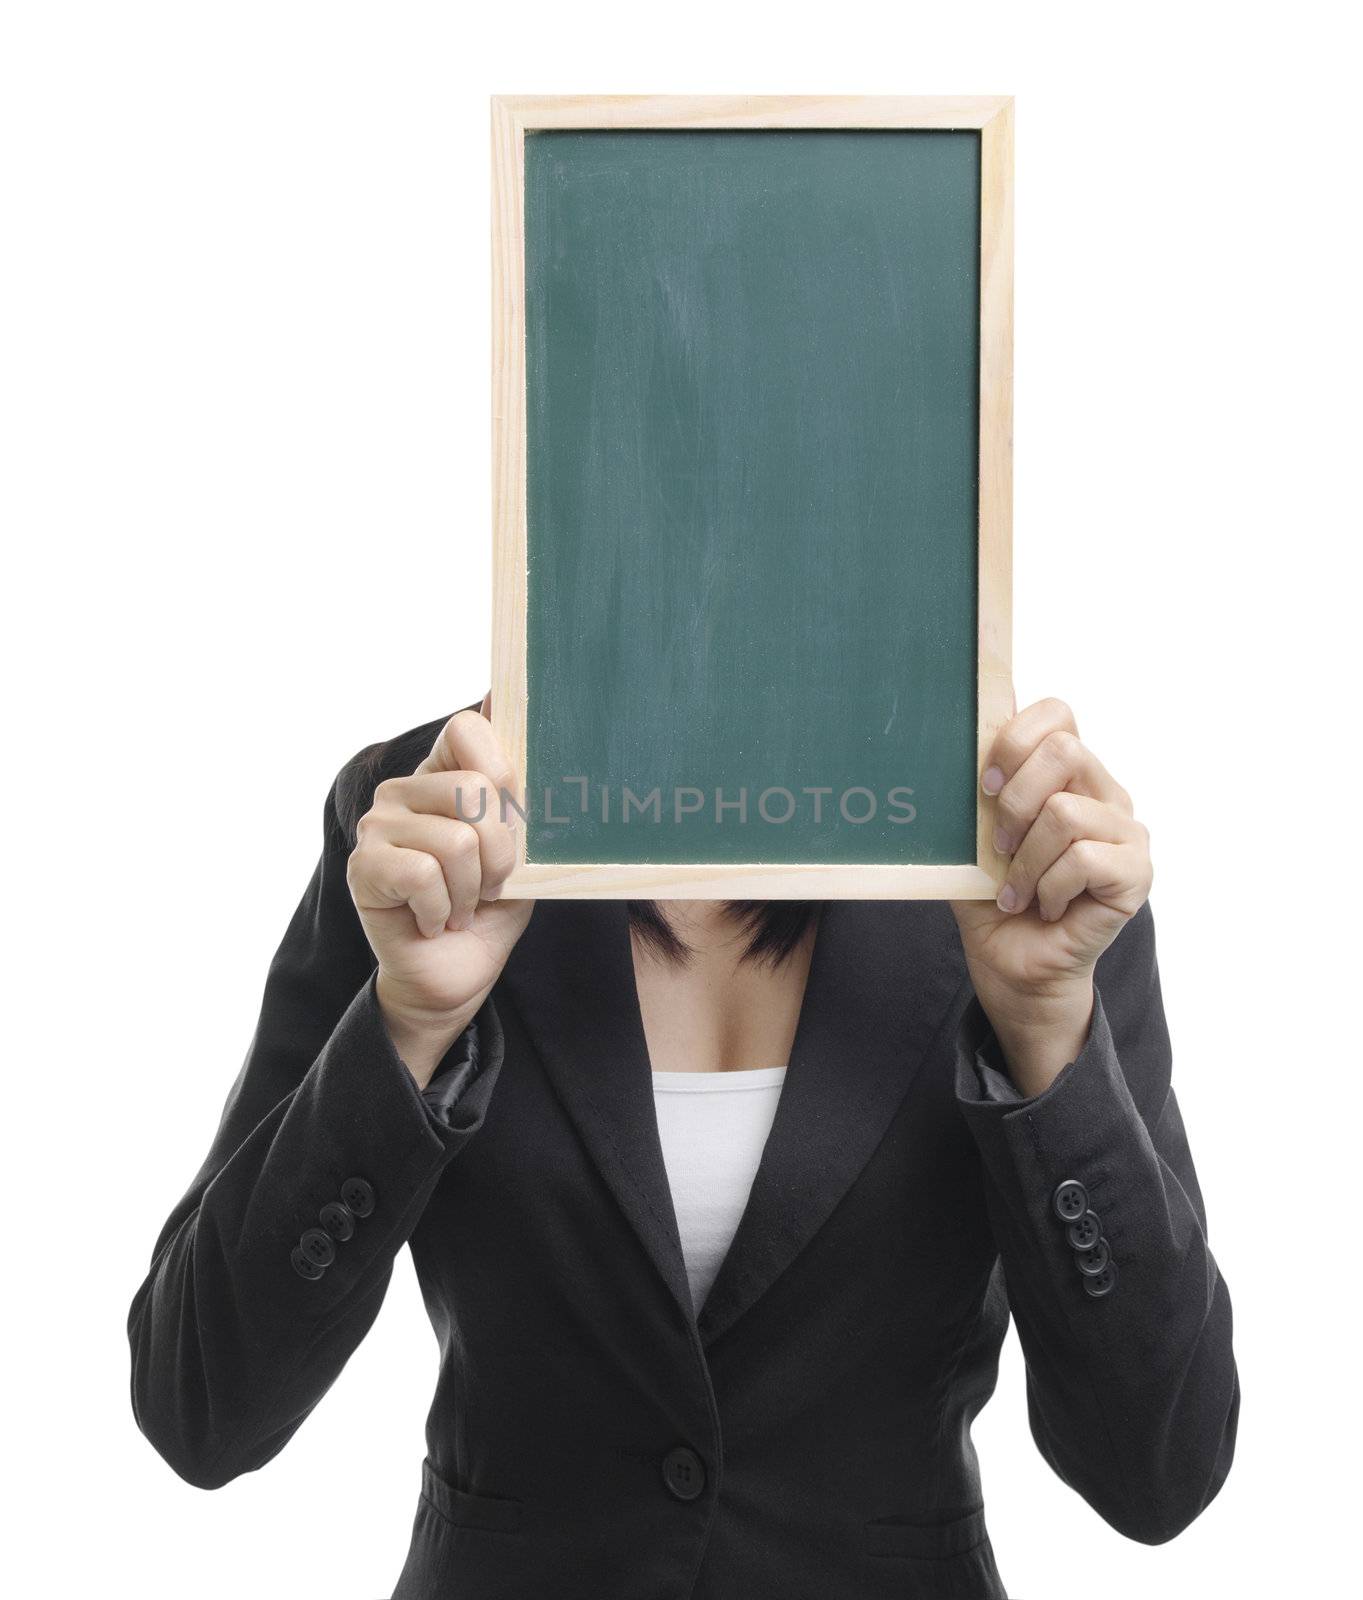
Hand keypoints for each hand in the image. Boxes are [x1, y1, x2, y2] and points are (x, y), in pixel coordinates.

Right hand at [346, 696, 532, 1085]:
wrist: (458, 976)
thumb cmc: (489, 907)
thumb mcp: (521, 848)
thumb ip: (516, 788)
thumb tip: (497, 696)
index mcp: (443, 774)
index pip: (467, 728)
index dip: (504, 770)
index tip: (514, 820)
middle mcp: (403, 790)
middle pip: (476, 790)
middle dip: (502, 853)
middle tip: (488, 885)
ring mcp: (377, 825)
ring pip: (456, 841)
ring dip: (472, 890)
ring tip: (461, 906)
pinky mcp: (362, 867)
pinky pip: (423, 874)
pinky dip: (443, 909)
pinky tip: (435, 920)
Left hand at [950, 697, 1152, 1095]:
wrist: (1012, 967)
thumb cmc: (994, 900)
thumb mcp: (972, 838)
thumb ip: (973, 793)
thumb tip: (944, 743)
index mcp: (1068, 774)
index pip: (1057, 713)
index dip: (1014, 739)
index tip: (984, 786)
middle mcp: (1105, 793)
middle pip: (1065, 749)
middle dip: (1015, 800)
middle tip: (998, 845)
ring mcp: (1127, 832)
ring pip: (1067, 812)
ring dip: (1026, 860)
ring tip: (1016, 890)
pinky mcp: (1136, 873)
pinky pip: (1085, 859)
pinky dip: (1048, 887)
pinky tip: (1043, 907)